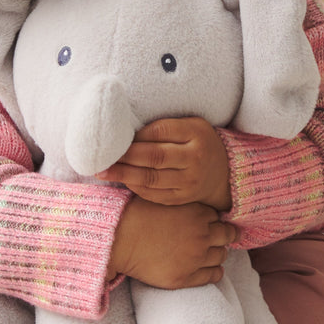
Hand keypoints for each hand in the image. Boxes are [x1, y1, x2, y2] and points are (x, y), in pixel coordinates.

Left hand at [97, 117, 231, 209]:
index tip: (116, 136)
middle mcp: (195, 159)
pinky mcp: (182, 198)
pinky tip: (121, 180)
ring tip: (102, 171)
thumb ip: (164, 127)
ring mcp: (190, 182)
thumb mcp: (190, 125)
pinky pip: (154, 194)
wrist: (223, 173)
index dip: (135, 135)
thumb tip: (126, 131)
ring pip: (151, 178)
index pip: (159, 132)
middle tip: (101, 155)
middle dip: (124, 157)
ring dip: (123, 175)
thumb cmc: (198, 142)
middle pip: (154, 157)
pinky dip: (134, 187)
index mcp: (196, 134)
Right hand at [107, 195, 235, 288]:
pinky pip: (213, 275)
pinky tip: (209, 267)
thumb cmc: (136, 215)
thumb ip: (182, 203)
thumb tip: (191, 203)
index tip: (210, 222)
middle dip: (224, 234)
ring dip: (218, 252)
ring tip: (210, 252)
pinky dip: (215, 270)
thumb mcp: (163, 199)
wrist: (119, 239)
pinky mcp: (186, 277)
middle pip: (226, 235)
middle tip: (220, 236)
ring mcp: (196, 258)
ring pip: (222, 255)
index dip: (213, 219)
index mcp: (196, 213)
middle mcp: (201, 235)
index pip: (217, 216)